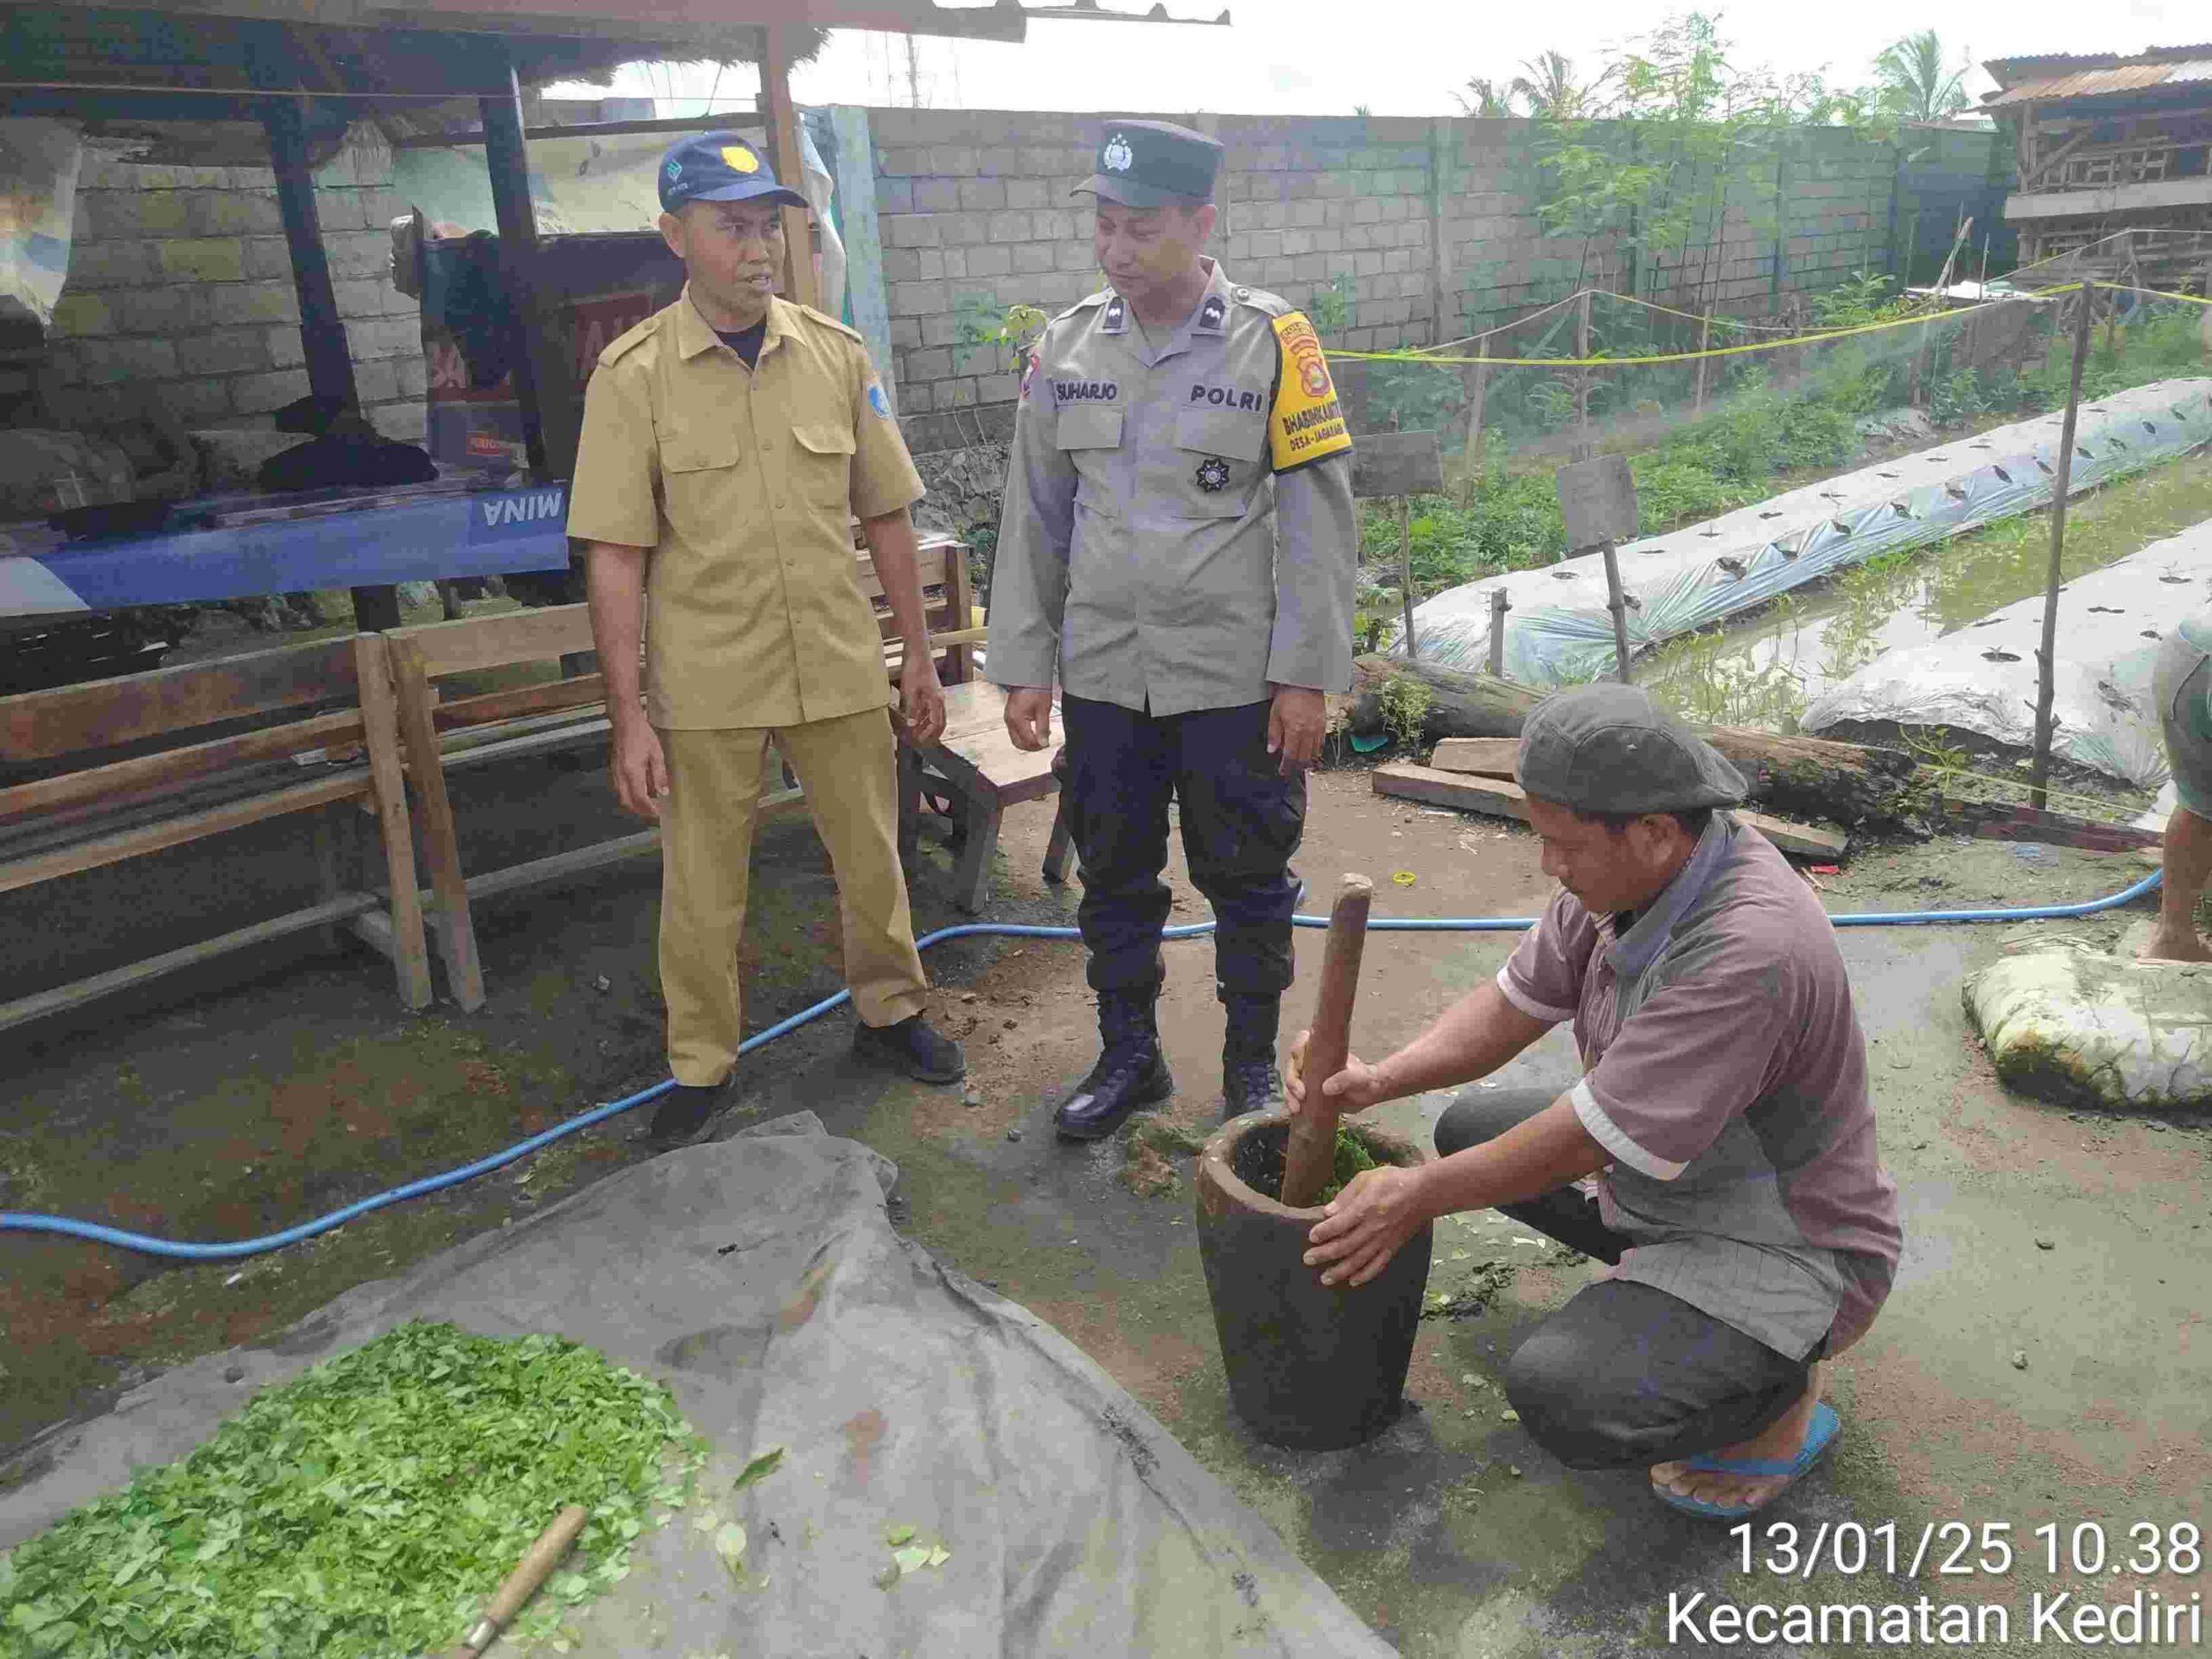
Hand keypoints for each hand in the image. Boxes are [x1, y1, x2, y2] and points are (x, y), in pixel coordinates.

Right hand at [610, 716, 668, 820]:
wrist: (626, 722)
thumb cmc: (641, 734)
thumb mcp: (657, 754)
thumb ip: (659, 775)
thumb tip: (663, 792)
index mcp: (632, 772)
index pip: (640, 798)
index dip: (649, 808)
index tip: (658, 813)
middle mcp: (621, 775)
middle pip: (628, 802)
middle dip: (640, 810)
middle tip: (654, 810)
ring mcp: (616, 773)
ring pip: (622, 797)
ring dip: (635, 803)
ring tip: (649, 802)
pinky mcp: (614, 770)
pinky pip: (620, 788)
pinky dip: (630, 794)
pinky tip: (641, 790)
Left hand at [898, 654, 945, 748]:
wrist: (918, 653)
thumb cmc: (915, 670)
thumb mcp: (911, 691)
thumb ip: (913, 709)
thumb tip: (912, 725)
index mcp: (936, 701)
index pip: (936, 724)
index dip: (928, 734)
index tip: (919, 740)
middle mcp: (939, 700)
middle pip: (939, 722)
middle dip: (931, 732)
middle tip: (920, 739)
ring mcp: (936, 695)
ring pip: (935, 715)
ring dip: (927, 725)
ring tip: (915, 731)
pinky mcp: (931, 691)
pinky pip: (930, 708)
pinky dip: (924, 716)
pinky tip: (915, 718)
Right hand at [1004, 686, 1053, 750]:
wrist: (1028, 675)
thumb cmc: (1036, 688)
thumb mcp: (1043, 710)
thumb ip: (1042, 729)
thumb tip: (1043, 743)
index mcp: (1017, 719)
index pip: (1027, 741)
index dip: (1038, 745)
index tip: (1046, 743)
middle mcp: (1009, 720)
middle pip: (1018, 743)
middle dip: (1031, 746)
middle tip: (1043, 743)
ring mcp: (1008, 717)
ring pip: (1015, 738)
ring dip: (1027, 741)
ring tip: (1040, 736)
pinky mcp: (1009, 715)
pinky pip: (1014, 731)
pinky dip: (1023, 734)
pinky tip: (1034, 729)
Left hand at [1267, 684, 1326, 773]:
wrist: (1305, 681)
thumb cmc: (1288, 695)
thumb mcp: (1274, 714)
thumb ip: (1274, 734)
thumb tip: (1272, 750)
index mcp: (1295, 729)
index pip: (1291, 755)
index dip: (1286, 766)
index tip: (1283, 771)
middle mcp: (1308, 731)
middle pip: (1304, 757)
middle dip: (1296, 766)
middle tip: (1290, 770)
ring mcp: (1318, 729)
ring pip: (1314, 753)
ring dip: (1306, 761)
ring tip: (1299, 764)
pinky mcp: (1323, 725)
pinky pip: (1321, 744)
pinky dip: (1315, 751)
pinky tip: (1310, 753)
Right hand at [1283, 1028, 1389, 1118]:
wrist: (1369, 1093)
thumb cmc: (1365, 1079)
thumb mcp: (1359, 1077)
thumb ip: (1345, 1079)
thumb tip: (1326, 1088)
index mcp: (1322, 1050)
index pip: (1302, 1042)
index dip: (1297, 1051)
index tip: (1301, 1066)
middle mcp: (1312, 1061)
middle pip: (1292, 1065)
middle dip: (1292, 1080)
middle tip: (1301, 1094)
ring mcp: (1309, 1077)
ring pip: (1290, 1082)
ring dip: (1289, 1094)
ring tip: (1296, 1108)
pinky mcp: (1309, 1092)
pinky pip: (1294, 1096)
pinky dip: (1292, 1103)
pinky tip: (1295, 1111)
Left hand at [1304, 1165, 1431, 1287]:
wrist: (1424, 1194)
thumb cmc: (1393, 1181)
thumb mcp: (1367, 1178)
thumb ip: (1346, 1195)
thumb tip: (1328, 1212)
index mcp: (1366, 1208)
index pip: (1340, 1224)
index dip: (1324, 1232)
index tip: (1311, 1236)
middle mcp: (1374, 1227)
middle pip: (1345, 1245)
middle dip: (1325, 1254)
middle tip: (1308, 1259)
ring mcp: (1384, 1240)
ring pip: (1359, 1260)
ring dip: (1341, 1271)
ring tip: (1325, 1278)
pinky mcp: (1393, 1247)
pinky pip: (1378, 1265)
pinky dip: (1365, 1275)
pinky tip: (1353, 1281)